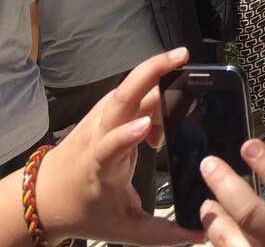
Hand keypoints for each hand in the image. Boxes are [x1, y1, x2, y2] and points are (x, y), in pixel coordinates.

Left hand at [36, 48, 203, 245]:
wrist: (43, 197)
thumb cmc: (83, 211)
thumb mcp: (121, 230)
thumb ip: (162, 234)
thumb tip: (200, 234)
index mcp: (101, 167)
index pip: (110, 147)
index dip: (126, 137)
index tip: (145, 129)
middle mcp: (98, 136)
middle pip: (121, 97)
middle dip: (149, 72)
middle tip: (181, 56)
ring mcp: (98, 120)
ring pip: (127, 88)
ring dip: (154, 74)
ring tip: (183, 64)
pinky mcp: (102, 113)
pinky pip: (129, 93)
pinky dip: (150, 90)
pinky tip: (166, 106)